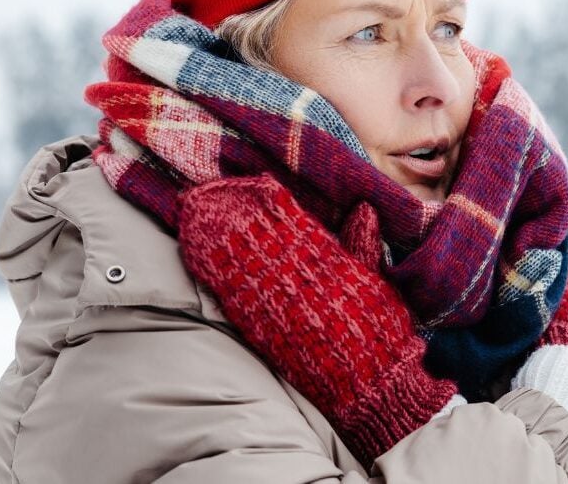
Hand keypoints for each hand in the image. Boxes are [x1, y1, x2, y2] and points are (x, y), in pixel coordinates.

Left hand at [177, 174, 459, 464]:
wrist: (367, 387)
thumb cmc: (378, 334)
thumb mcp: (377, 283)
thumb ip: (364, 245)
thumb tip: (362, 209)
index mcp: (326, 262)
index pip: (289, 220)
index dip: (265, 198)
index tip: (251, 181)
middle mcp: (294, 278)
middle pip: (252, 235)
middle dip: (226, 211)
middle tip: (201, 191)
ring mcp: (272, 304)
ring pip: (234, 259)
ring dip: (209, 234)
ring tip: (189, 211)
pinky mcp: (258, 328)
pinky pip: (228, 291)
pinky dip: (208, 269)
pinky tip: (192, 252)